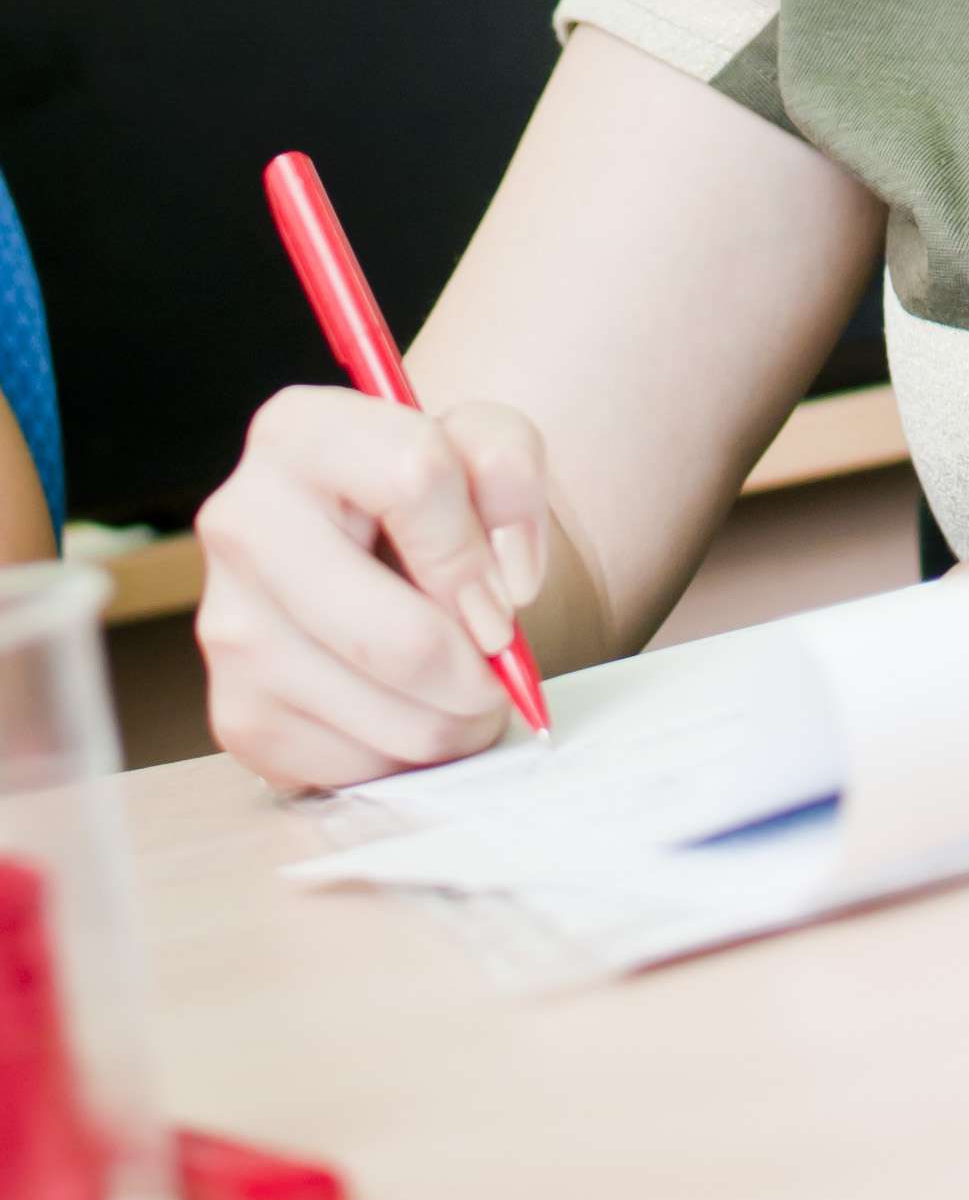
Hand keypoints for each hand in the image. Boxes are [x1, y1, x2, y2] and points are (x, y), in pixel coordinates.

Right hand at [195, 387, 549, 791]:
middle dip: (479, 667)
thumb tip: (504, 583)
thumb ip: (509, 467)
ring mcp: (227, 627)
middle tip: (495, 659)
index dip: (479, 546)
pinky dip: (408, 753)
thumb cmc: (439, 505)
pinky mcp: (237, 717)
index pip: (416, 478)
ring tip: (459, 682)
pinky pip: (361, 768)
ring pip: (396, 717)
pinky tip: (405, 707)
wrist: (389, 567)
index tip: (501, 586)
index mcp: (296, 430)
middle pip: (404, 640)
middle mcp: (240, 522)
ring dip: (458, 719)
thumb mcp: (484, 447)